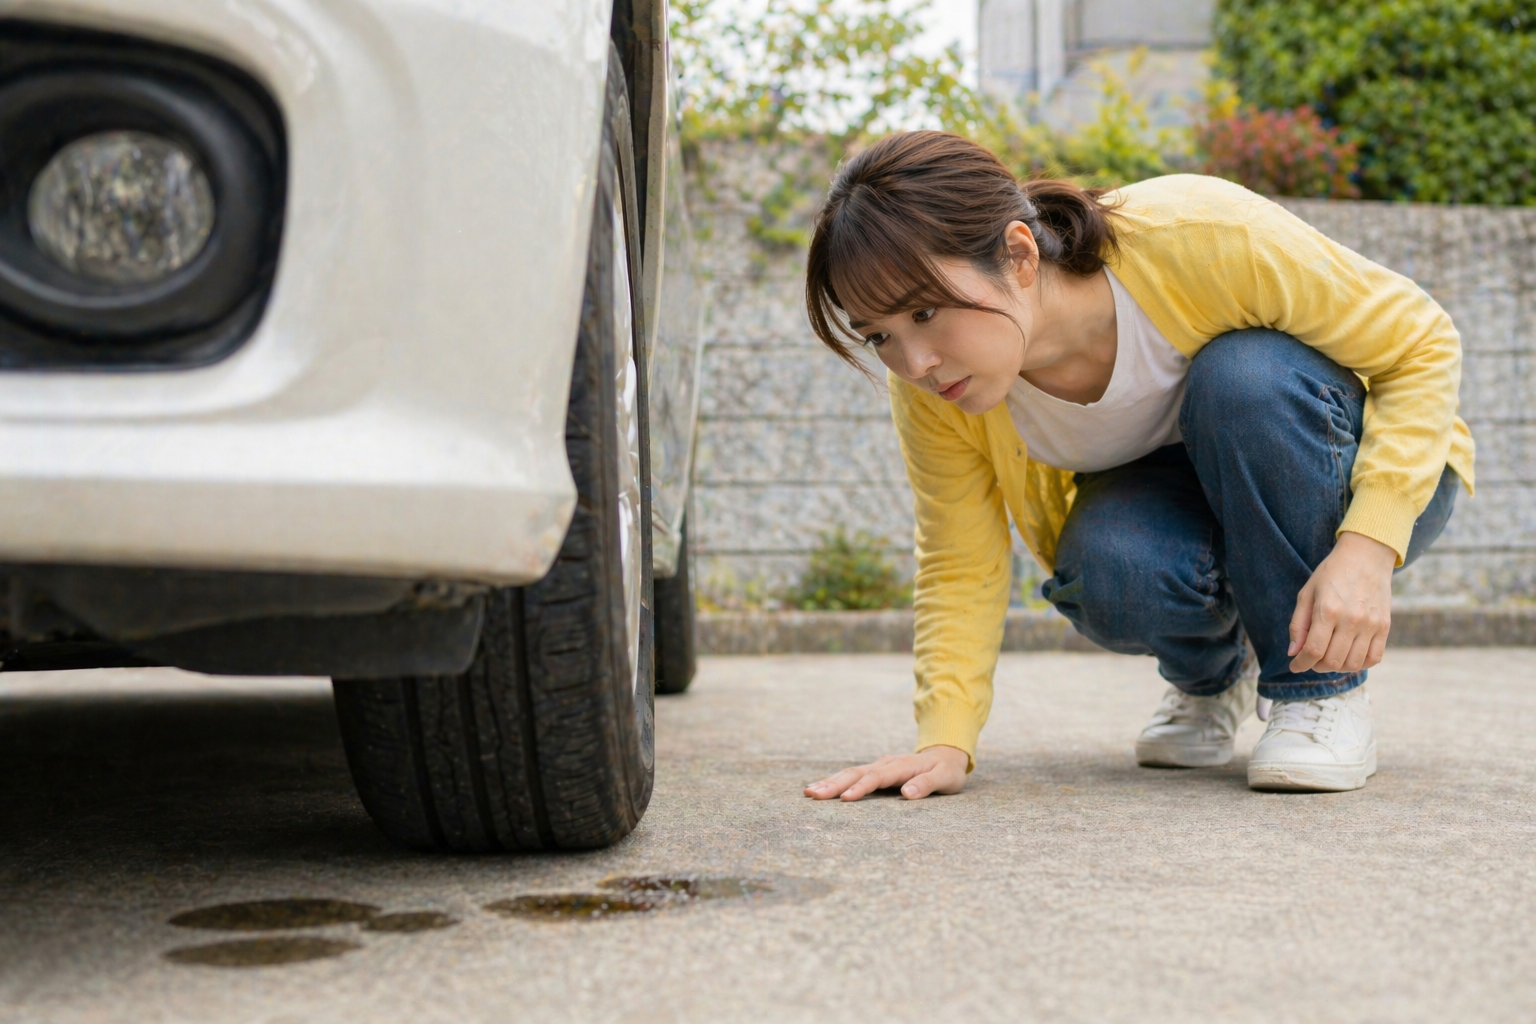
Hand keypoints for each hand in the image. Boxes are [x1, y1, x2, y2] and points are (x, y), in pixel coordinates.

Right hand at [803, 745, 968, 801]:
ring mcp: (879, 766)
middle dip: (833, 784)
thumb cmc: (947, 770)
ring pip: (850, 772)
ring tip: (809, 792)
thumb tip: (907, 793)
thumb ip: (927, 784)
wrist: (947, 753)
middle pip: (856, 773)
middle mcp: (886, 764)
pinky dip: (836, 781)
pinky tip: (821, 788)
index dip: (861, 788)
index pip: (877, 778)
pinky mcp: (876, 771)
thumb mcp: (945, 778)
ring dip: (830, 782)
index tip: (844, 798)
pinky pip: (852, 775)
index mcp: (901, 766)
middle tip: (812, 795)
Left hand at [1288, 531, 1396, 673]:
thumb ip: (1298, 625)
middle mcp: (1351, 620)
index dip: (1301, 664)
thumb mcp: (1307, 593)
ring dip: (1336, 668)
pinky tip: (1348, 657)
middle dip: (1316, 666)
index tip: (1295, 665)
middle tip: (1310, 659)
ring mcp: (1371, 625)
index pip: (1313, 651)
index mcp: (1328, 610)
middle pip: (1332, 661)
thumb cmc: (1332, 573)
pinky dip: (1359, 664)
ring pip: (1352, 664)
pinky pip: (1374, 658)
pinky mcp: (1385, 626)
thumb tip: (1293, 652)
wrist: (1366, 556)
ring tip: (1328, 658)